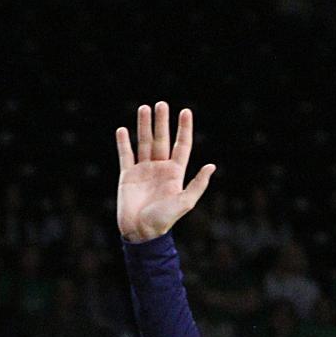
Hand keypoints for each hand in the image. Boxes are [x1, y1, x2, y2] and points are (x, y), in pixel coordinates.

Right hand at [116, 102, 215, 242]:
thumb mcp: (184, 202)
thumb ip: (197, 184)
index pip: (181, 145)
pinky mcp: (128, 176)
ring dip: (144, 126)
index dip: (184, 128)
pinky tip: (123, 130)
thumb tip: (212, 166)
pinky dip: (123, 143)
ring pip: (144, 143)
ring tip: (144, 108)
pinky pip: (125, 155)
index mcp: (175, 173)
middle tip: (161, 104)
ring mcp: (143, 170)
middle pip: (162, 139)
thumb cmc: (164, 220)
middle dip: (162, 121)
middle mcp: (160, 168)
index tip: (185, 111)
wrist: (141, 232)